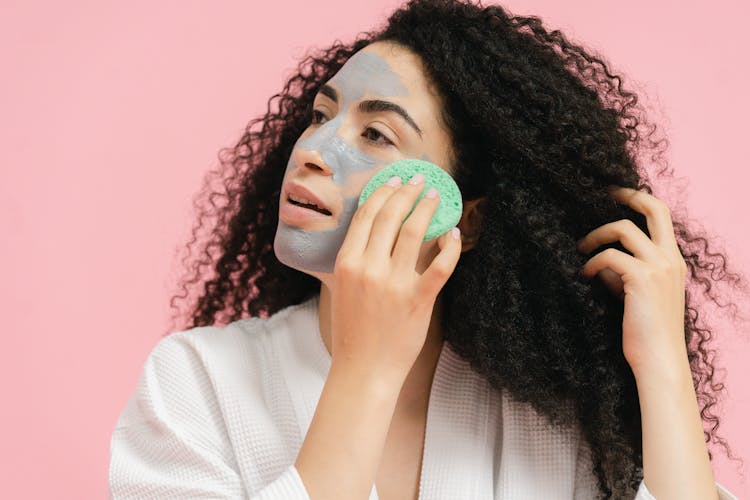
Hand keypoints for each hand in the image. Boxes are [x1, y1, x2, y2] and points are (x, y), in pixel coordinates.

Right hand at [330, 173, 461, 379]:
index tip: (395, 179)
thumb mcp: (341, 289)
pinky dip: (450, 245)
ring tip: (437, 196)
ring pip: (415, 232)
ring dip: (428, 208)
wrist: (363, 369)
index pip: (366, 216)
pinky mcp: (418, 300)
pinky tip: (453, 232)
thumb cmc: (352, 332)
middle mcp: (369, 268)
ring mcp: (394, 283)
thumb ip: (352, 261)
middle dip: (407, 191)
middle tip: (420, 179)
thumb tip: (367, 234)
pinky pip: (440, 265)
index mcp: (347, 263)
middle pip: (391, 216)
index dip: (383, 192)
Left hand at [576, 185, 688, 377]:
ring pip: (623, 229)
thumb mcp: (636, 295)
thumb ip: (624, 273)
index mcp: (674, 260)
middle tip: (601, 193)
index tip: (614, 195)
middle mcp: (671, 258)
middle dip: (626, 195)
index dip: (639, 199)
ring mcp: (660, 267)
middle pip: (655, 208)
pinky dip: (592, 262)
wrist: (658, 361)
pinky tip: (583, 274)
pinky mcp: (642, 279)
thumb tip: (599, 260)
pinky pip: (610, 256)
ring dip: (595, 236)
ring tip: (580, 248)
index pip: (662, 216)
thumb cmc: (644, 332)